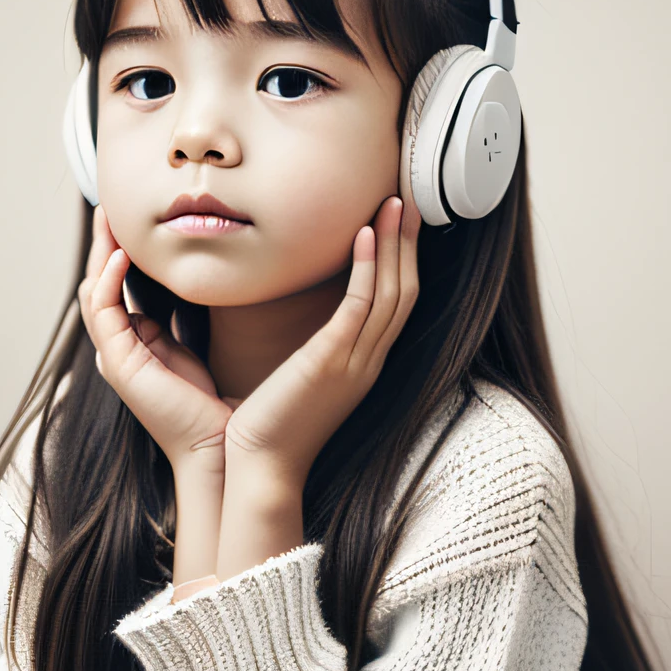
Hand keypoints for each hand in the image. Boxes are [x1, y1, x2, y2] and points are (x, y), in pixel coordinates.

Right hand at [76, 206, 230, 473]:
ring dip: (102, 253)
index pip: (119, 289)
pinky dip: (111, 279)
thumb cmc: (216, 404)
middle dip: (104, 245)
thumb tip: (199, 282)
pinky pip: (104, 309)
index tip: (132, 221)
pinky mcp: (118, 363)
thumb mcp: (199, 348)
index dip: (121, 253)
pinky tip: (124, 255)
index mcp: (136, 345)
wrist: (217, 447)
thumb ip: (188, 318)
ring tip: (111, 219)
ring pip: (95, 291)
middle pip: (101, 284)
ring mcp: (114, 356)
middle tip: (110, 207)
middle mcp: (119, 349)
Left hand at [222, 195, 421, 490]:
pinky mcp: (330, 363)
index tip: (401, 225)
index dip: (405, 261)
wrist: (261, 469)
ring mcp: (354, 363)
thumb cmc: (271, 425)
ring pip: (391, 294)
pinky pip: (358, 308)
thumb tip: (308, 319)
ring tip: (394, 204)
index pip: (398, 304)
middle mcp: (368, 362)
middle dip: (409, 244)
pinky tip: (364, 237)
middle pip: (405, 292)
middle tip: (408, 200)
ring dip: (395, 245)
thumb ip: (316, 350)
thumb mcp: (304, 379)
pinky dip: (367, 269)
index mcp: (364, 365)